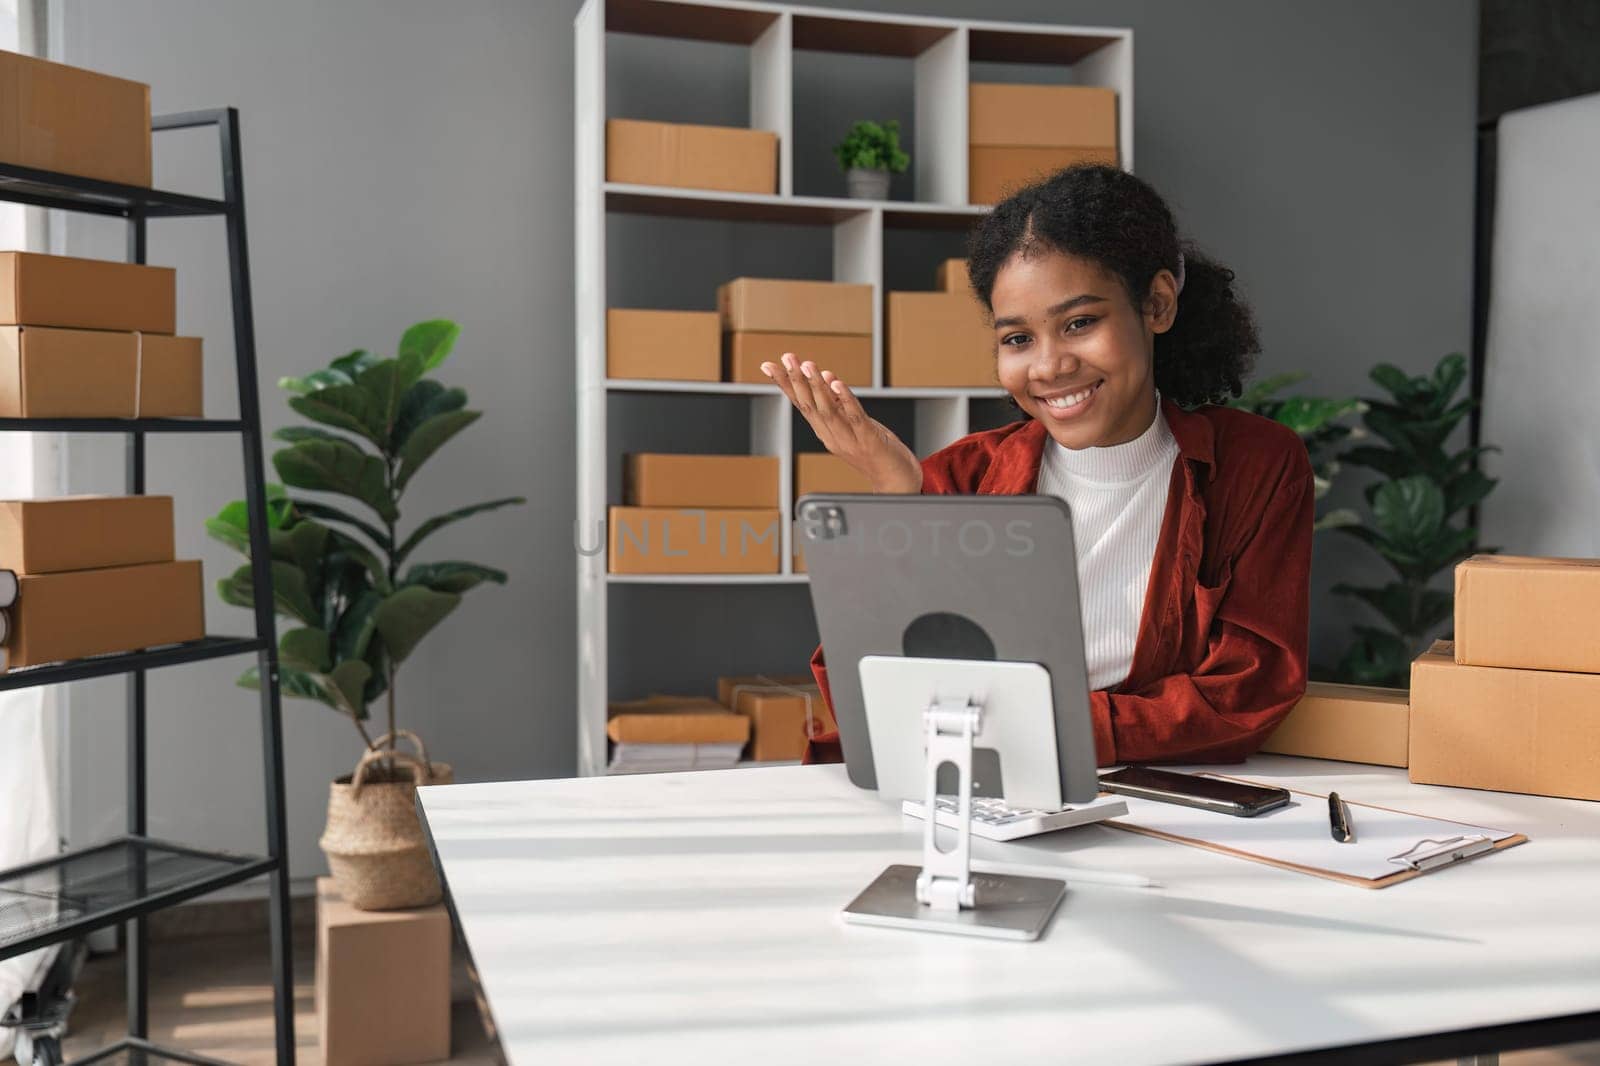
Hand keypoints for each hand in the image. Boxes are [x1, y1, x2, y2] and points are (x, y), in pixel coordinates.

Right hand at [762, 353, 921, 493]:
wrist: (895, 482)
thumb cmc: (875, 451)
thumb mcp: (852, 424)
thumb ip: (838, 403)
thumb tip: (825, 377)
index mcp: (825, 432)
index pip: (801, 404)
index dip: (785, 385)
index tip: (768, 366)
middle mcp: (832, 436)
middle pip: (809, 406)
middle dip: (796, 380)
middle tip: (786, 358)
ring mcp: (849, 440)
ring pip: (828, 411)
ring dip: (816, 386)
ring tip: (807, 365)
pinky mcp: (869, 441)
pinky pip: (855, 417)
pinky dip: (845, 400)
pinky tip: (837, 384)